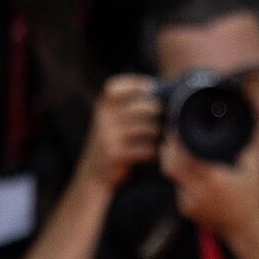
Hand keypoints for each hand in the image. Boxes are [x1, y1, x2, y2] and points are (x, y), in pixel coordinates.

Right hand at [83, 72, 160, 189]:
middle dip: (157, 111)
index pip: (116, 87)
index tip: (153, 87)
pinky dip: (153, 151)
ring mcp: (108, 136)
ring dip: (158, 134)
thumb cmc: (112, 143)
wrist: (94, 174)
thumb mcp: (111, 120)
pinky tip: (153, 153)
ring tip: (159, 137)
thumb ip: (127, 106)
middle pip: (141, 107)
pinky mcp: (115, 154)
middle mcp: (103, 118)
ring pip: (147, 129)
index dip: (136, 84)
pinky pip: (145, 149)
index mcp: (102, 106)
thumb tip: (160, 91)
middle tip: (164, 117)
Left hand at [161, 130, 258, 241]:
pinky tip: (197, 183)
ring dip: (179, 169)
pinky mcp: (187, 210)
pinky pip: (180, 191)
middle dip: (168, 153)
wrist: (244, 229)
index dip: (177, 145)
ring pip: (175, 178)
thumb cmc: (250, 200)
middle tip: (170, 143)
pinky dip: (185, 184)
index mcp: (212, 178)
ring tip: (189, 164)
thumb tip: (244, 140)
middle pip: (170, 167)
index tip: (177, 134)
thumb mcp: (255, 174)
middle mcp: (198, 190)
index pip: (184, 158)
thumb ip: (249, 154)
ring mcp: (190, 202)